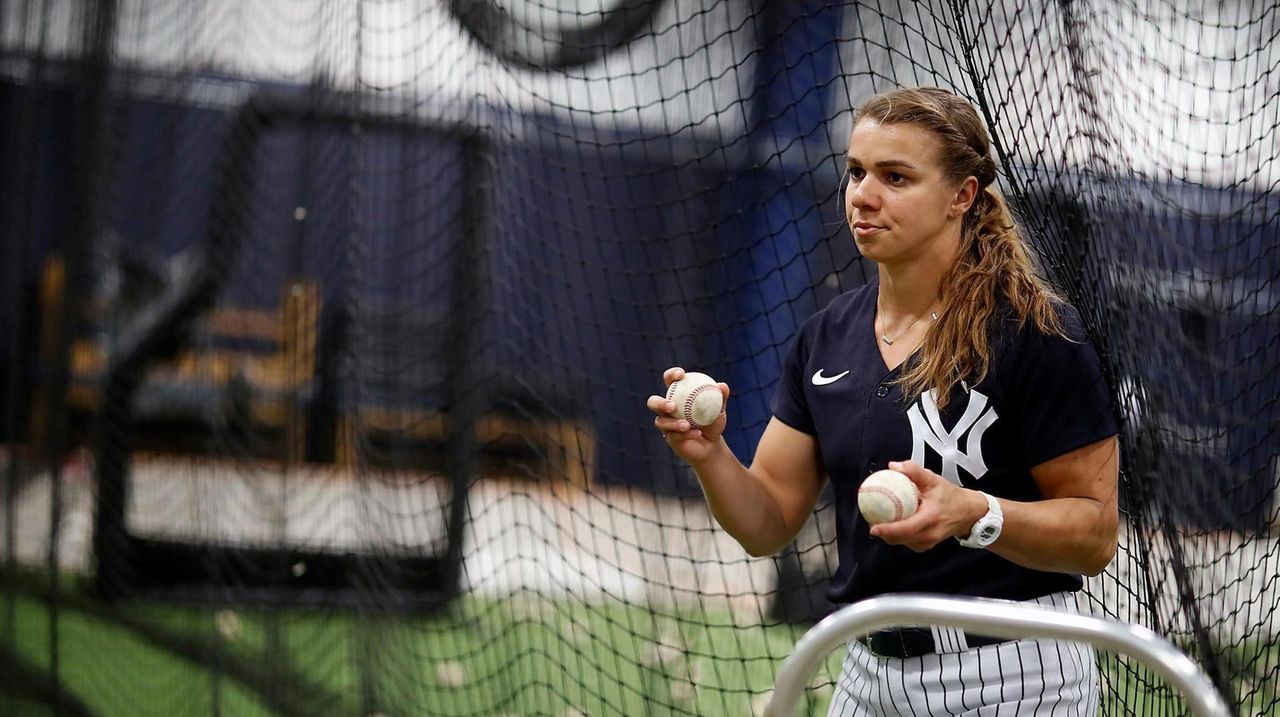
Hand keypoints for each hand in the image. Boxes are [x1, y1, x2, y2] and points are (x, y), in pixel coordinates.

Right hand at [646, 366, 730, 464]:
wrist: (712, 444)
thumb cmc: (713, 421)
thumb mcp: (720, 408)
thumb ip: (721, 397)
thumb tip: (722, 386)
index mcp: (676, 395)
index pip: (669, 380)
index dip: (671, 375)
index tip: (681, 375)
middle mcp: (666, 409)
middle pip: (653, 402)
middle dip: (659, 403)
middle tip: (673, 406)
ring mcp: (666, 425)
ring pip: (660, 422)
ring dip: (673, 423)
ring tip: (687, 425)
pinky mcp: (669, 439)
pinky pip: (673, 436)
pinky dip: (686, 435)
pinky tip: (697, 433)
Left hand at [869, 460, 987, 551]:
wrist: (968, 513)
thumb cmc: (950, 496)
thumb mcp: (934, 479)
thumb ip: (914, 471)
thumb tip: (893, 466)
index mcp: (931, 518)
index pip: (907, 528)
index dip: (889, 530)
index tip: (873, 527)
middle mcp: (930, 534)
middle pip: (900, 539)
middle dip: (883, 533)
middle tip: (870, 521)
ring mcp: (928, 542)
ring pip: (902, 542)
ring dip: (889, 534)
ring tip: (878, 521)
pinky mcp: (926, 546)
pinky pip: (907, 542)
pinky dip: (897, 535)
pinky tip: (891, 524)